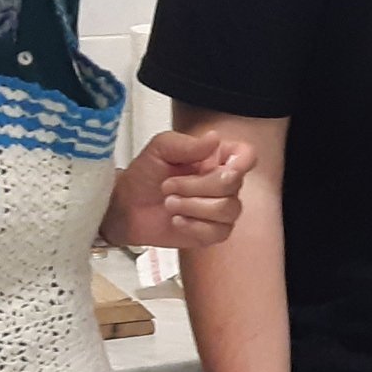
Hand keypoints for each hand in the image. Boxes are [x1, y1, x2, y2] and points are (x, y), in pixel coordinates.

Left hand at [104, 129, 255, 248]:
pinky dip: (195, 226)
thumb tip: (214, 138)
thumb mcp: (159, 149)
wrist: (125, 208)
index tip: (222, 165)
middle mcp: (222, 183)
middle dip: (196, 186)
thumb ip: (187, 144)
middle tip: (168, 186)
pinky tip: (177, 220)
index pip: (246, 156)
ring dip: (193, 207)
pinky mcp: (210, 232)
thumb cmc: (143, 175)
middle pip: (233, 185)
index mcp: (215, 158)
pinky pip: (219, 232)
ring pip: (228, 210)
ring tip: (169, 203)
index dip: (242, 161)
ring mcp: (218, 209)